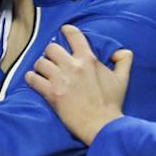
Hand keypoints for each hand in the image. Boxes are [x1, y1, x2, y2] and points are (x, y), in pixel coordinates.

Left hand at [25, 24, 131, 144]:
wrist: (101, 125)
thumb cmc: (112, 103)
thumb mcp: (122, 79)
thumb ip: (124, 60)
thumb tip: (119, 52)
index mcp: (89, 59)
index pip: (74, 35)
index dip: (67, 30)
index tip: (63, 30)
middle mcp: (73, 66)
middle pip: (51, 48)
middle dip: (51, 53)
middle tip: (53, 60)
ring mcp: (60, 79)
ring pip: (40, 62)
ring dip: (41, 66)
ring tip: (43, 71)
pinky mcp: (51, 93)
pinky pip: (33, 79)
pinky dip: (31, 78)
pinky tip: (34, 79)